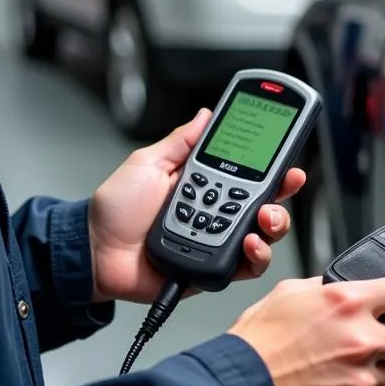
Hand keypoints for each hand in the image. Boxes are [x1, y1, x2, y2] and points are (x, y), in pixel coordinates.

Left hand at [89, 109, 305, 303]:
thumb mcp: (147, 163)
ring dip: (274, 222)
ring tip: (265, 216)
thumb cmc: (116, 210)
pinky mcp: (215, 269)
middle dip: (283, 191)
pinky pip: (247, 266)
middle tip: (288, 181)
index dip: (271, 162)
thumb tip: (205, 116)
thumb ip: (180, 142)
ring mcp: (218, 241)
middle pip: (266, 201)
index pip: (248, 171)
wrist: (96, 252)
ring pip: (264, 234)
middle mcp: (217, 212)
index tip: (286, 152)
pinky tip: (249, 243)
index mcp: (204, 183)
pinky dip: (255, 256)